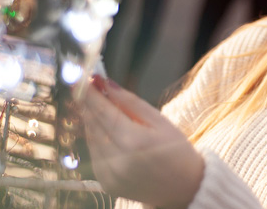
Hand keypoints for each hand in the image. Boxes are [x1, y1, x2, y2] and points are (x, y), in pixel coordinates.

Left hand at [81, 76, 203, 208]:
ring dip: (91, 120)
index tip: (81, 78)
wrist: (185, 188)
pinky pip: (95, 154)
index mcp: (134, 142)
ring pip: (91, 139)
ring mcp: (110, 175)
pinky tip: (104, 129)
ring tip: (97, 105)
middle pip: (93, 125)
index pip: (103, 112)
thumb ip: (130, 102)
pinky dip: (96, 139)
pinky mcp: (106, 184)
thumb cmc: (177, 150)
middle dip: (88, 104)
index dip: (91, 94)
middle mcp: (117, 160)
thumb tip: (106, 84)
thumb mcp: (159, 120)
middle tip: (86, 86)